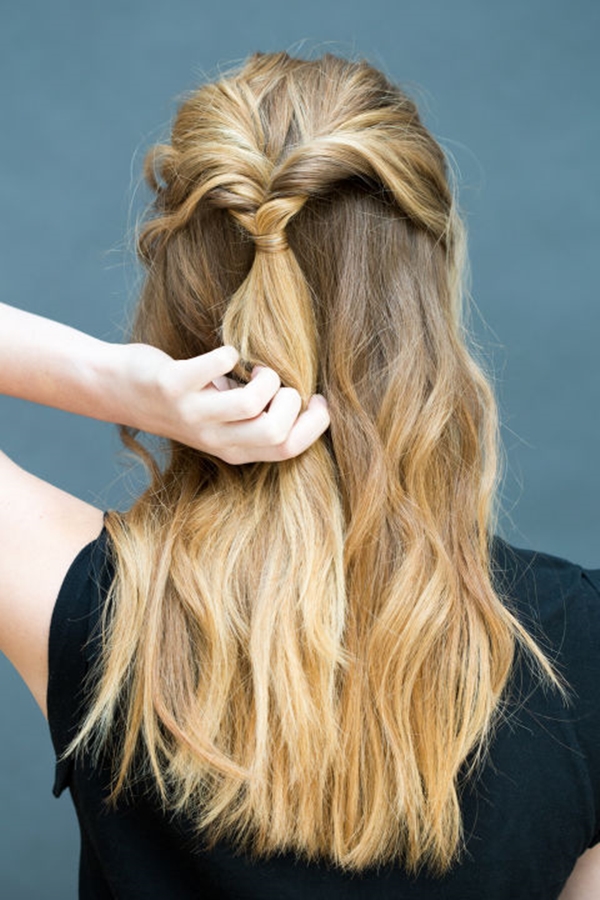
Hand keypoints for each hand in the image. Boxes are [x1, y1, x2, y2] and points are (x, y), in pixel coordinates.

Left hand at [120, 343, 329, 463]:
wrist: (122, 390)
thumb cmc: (184, 400)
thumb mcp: (221, 422)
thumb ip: (254, 418)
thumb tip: (300, 398)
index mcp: (233, 449)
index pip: (288, 449)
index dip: (314, 425)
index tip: (317, 400)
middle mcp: (214, 439)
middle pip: (276, 432)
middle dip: (290, 400)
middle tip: (275, 383)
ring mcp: (192, 413)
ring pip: (251, 404)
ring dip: (265, 376)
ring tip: (254, 369)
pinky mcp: (172, 385)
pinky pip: (216, 365)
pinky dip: (227, 354)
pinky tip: (222, 356)